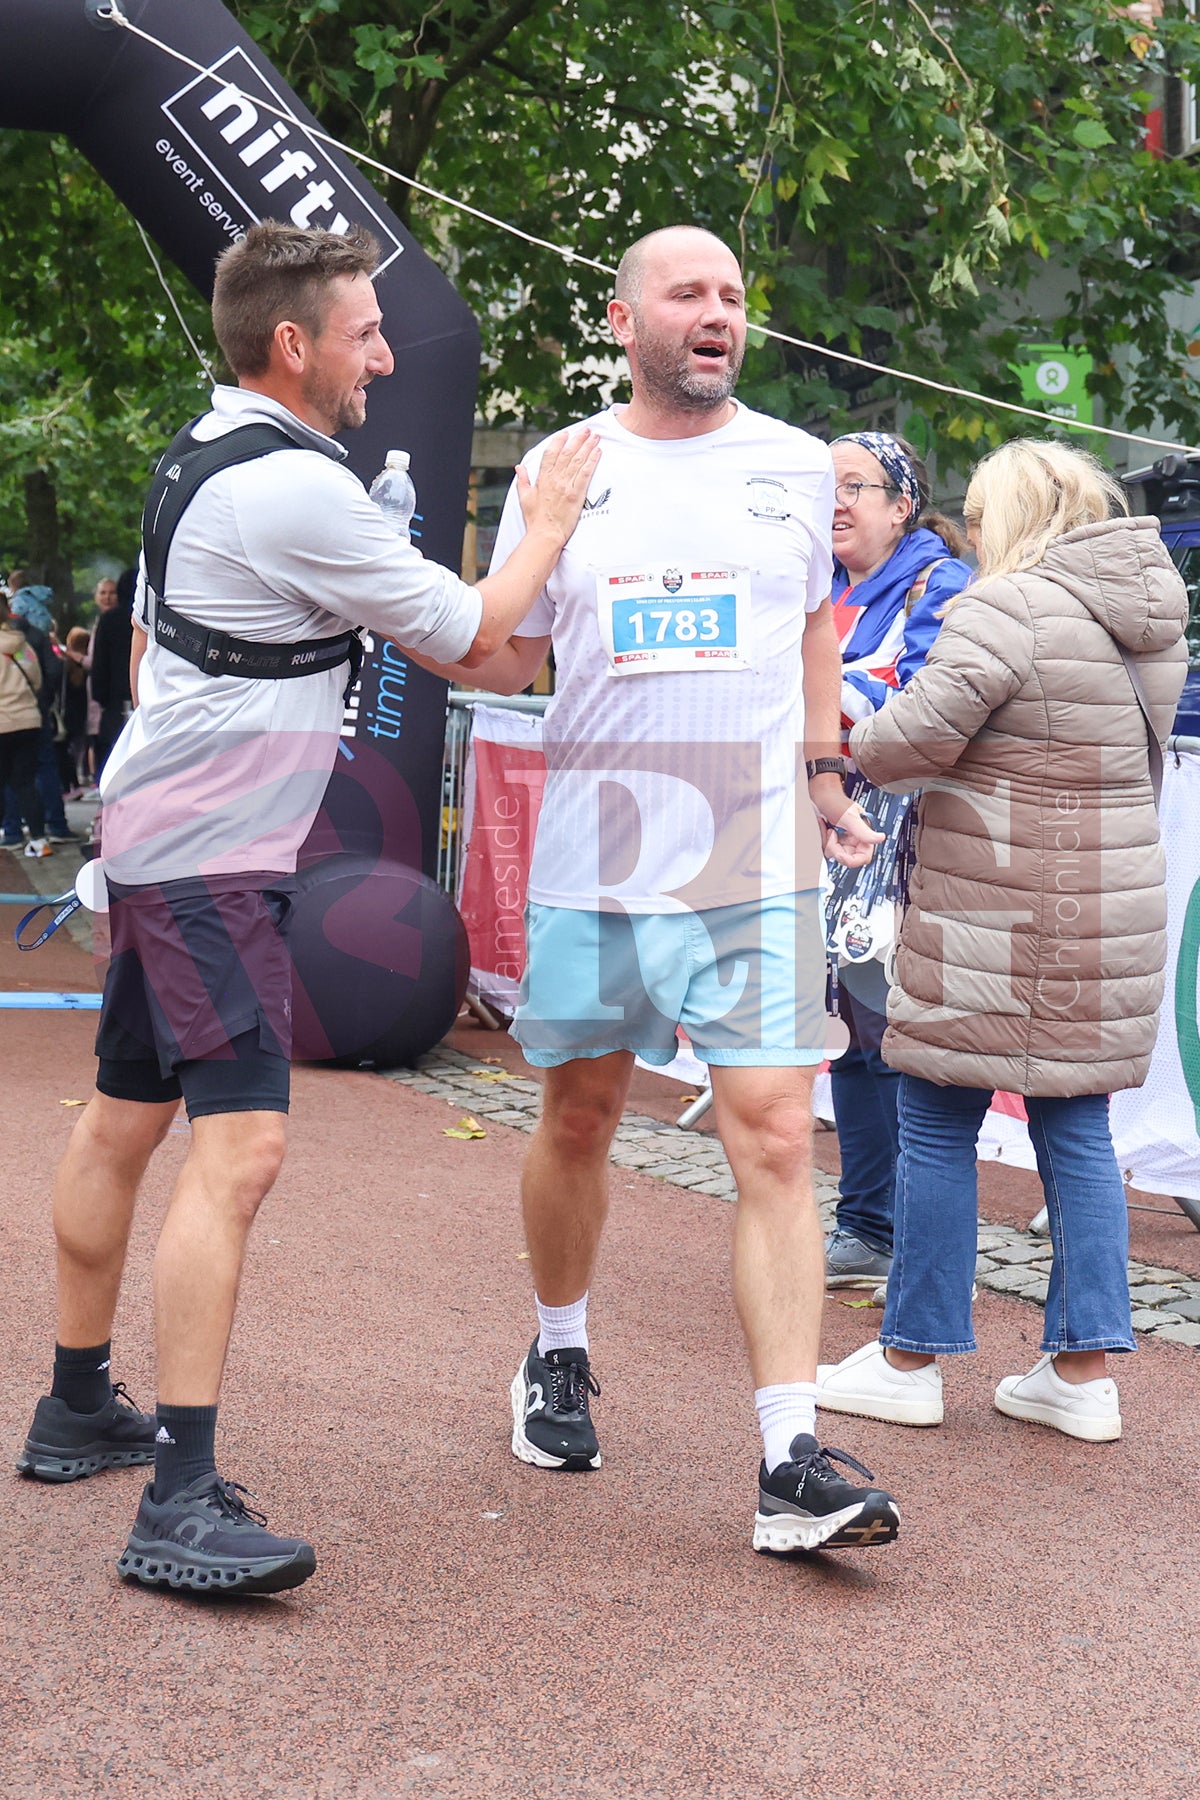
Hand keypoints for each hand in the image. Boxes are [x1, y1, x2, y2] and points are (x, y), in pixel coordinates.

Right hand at [515, 429, 600, 546]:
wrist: (545, 534)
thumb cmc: (535, 519)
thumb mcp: (524, 497)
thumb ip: (523, 480)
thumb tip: (519, 467)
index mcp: (543, 478)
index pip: (551, 453)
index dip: (559, 441)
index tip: (565, 433)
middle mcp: (555, 478)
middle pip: (567, 453)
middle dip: (577, 439)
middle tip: (586, 430)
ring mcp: (566, 485)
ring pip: (578, 460)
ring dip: (587, 446)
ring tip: (594, 437)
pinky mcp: (577, 494)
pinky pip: (585, 473)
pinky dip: (592, 461)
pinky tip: (598, 452)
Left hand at [816, 795, 884, 869]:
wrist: (821, 795)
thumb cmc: (835, 801)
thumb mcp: (850, 817)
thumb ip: (864, 831)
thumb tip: (880, 838)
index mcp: (865, 834)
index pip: (864, 857)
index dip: (851, 860)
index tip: (839, 854)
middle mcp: (856, 838)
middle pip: (847, 857)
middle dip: (836, 848)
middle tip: (832, 835)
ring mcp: (845, 840)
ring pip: (836, 854)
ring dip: (828, 843)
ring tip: (829, 829)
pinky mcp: (835, 840)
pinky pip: (829, 849)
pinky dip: (825, 840)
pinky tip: (825, 829)